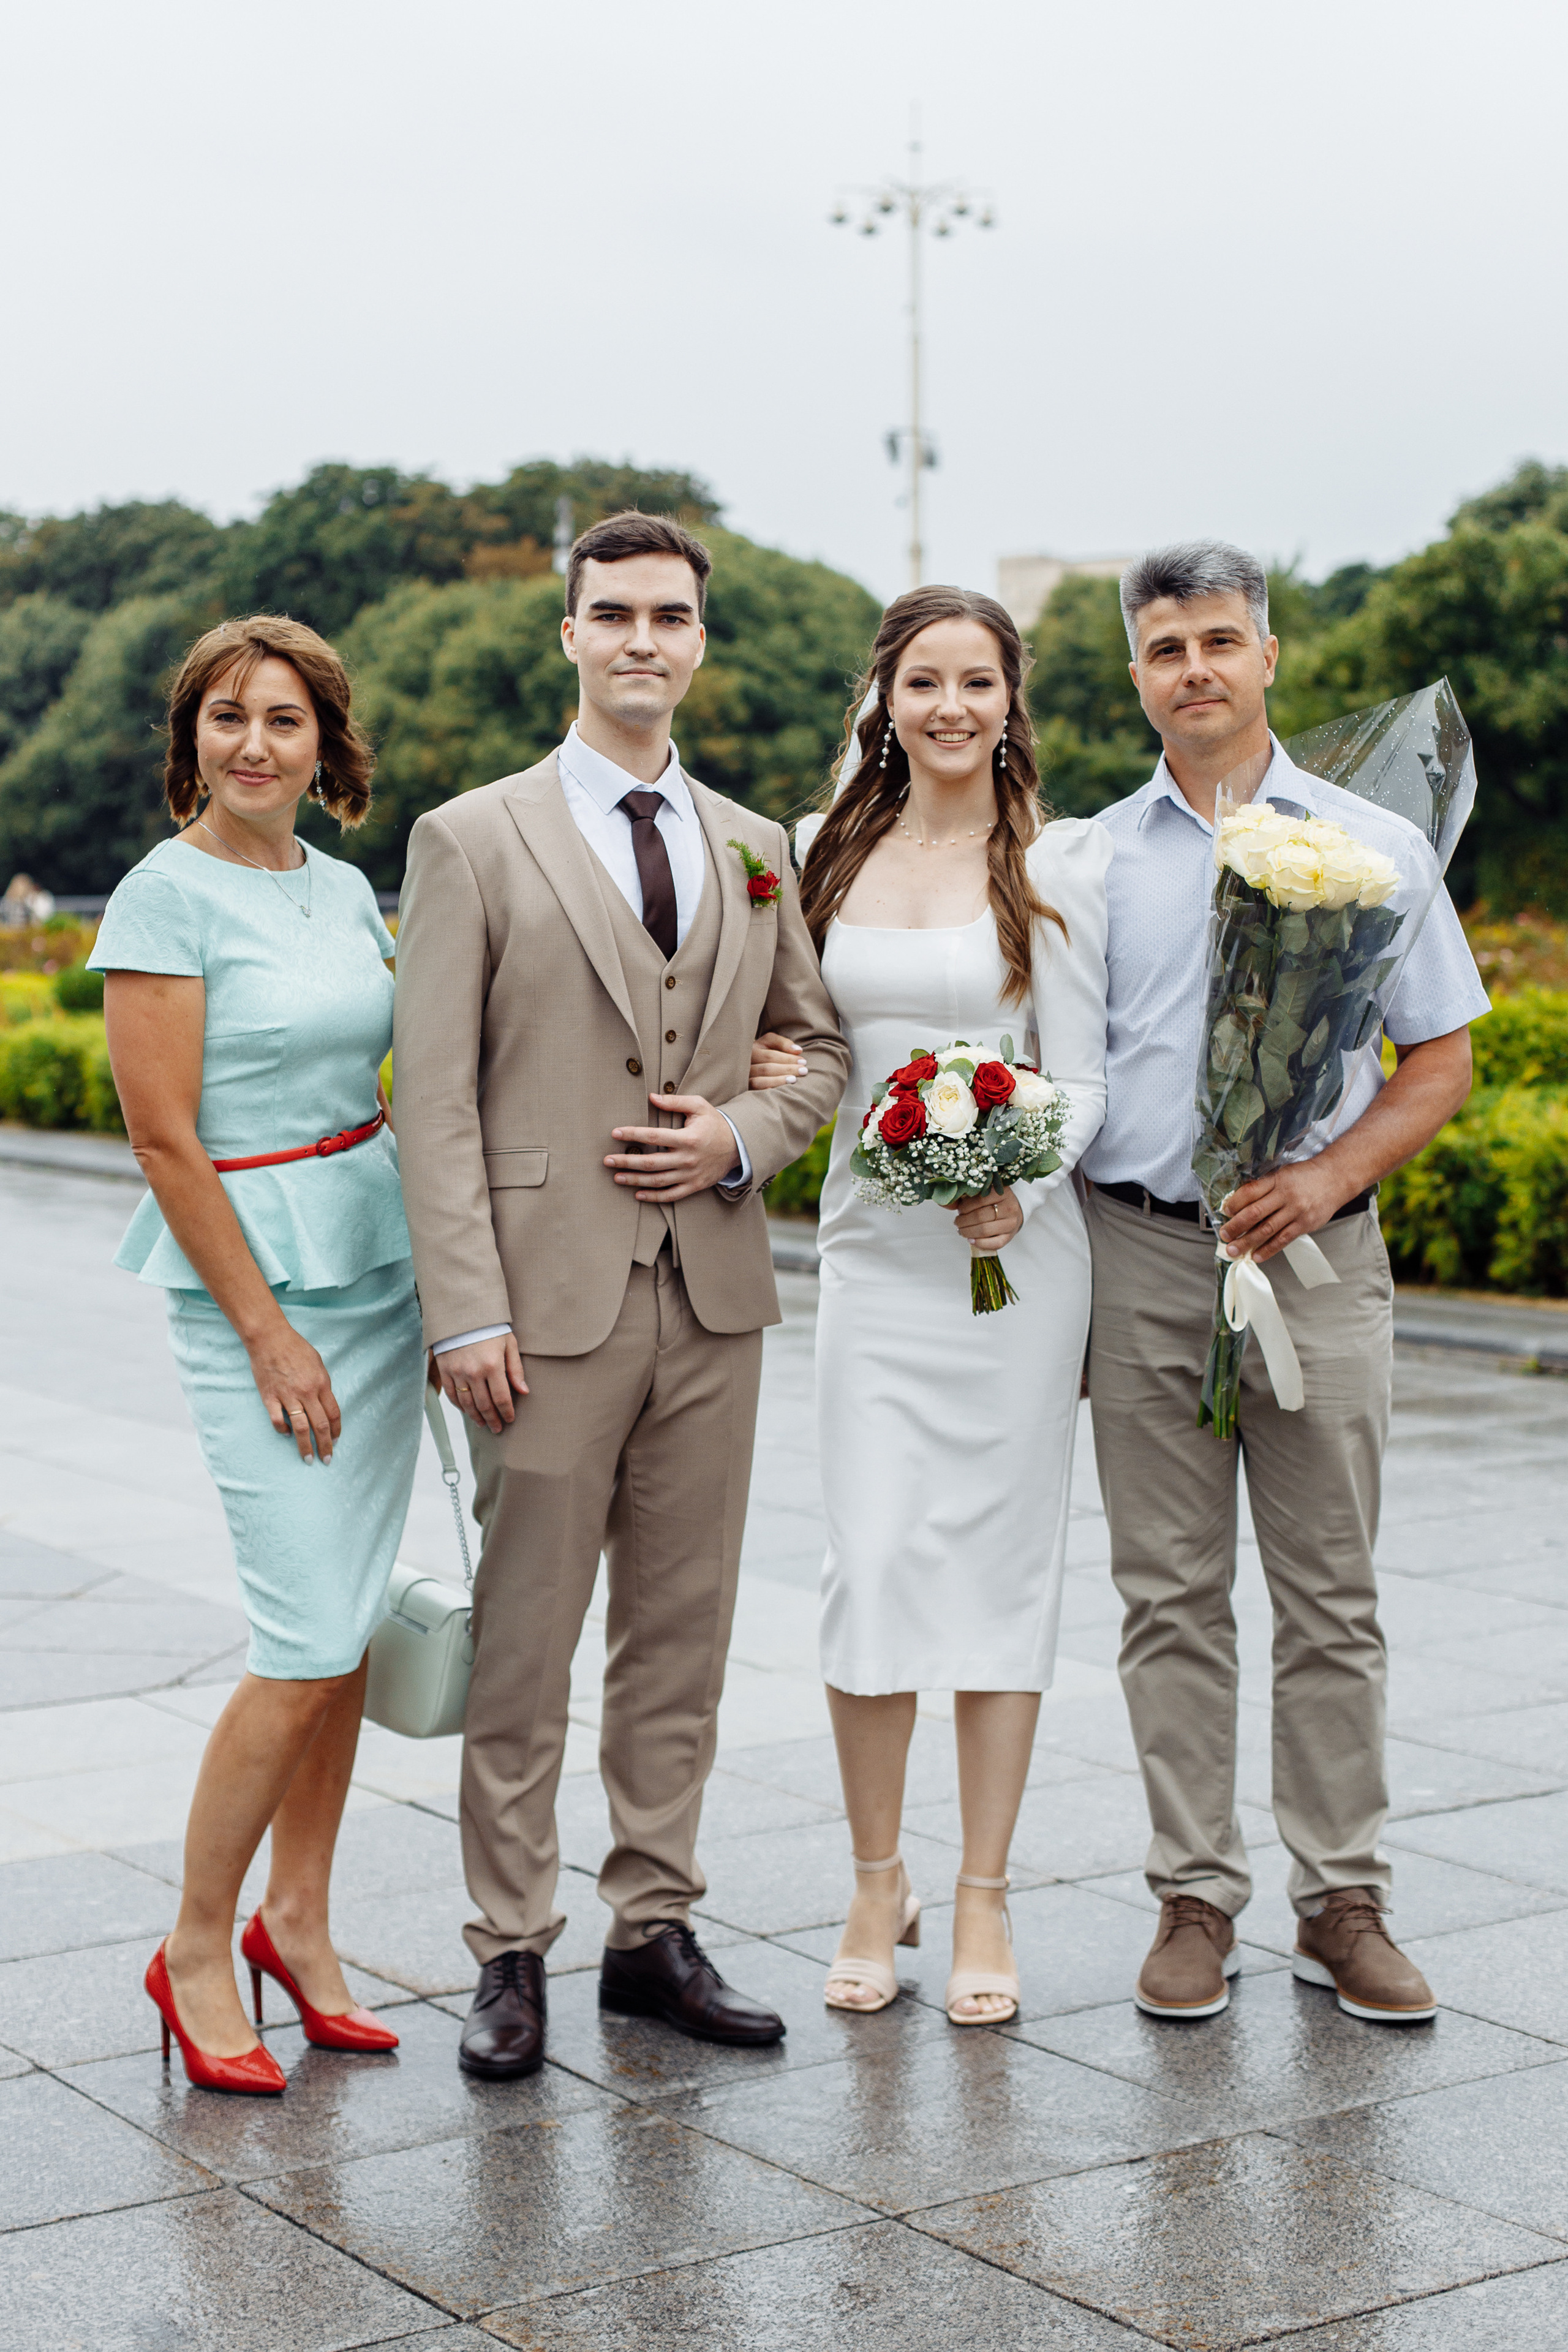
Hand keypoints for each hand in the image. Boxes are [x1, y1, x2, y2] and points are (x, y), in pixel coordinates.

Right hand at [246, 1317, 342, 1462]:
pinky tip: (286, 1434)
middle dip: (325, 1446)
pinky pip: (278, 1420)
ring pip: (300, 1428)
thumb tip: (326, 1403)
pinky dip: (282, 1430)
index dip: (336, 1431)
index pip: (333, 1414)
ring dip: (305, 1447)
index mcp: (321, 1384)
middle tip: (327, 1460)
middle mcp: (307, 1393)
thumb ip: (323, 1385)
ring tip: (308, 1459)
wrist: (270, 1338)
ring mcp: (288, 1396)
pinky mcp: (270, 1397)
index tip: (335, 1441)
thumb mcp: (318, 1363)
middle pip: (320, 1426)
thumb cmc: (295, 1348)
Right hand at [435, 1336, 528, 1431]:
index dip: (506, 1412)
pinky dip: (459, 1406)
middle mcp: (474, 1372)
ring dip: (476, 1417)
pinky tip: (467, 1411)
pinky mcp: (444, 1370)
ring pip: (467, 1403)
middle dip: (492, 1419)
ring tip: (483, 1424)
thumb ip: (515, 1369)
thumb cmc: (490, 1327)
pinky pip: (451, 1394)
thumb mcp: (509, 1343)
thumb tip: (523, 1391)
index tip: (510, 1419)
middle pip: (484, 1405)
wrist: (461, 1312)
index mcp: (493, 1365)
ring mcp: (457, 1372)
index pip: (501, 1398)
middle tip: (497, 1429)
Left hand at [605, 1094, 741, 1201]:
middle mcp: (687, 1159)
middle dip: (627, 1162)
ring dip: (635, 1181)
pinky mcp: (694, 1186)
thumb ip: (675, 1102)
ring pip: (658, 1181)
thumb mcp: (699, 1106)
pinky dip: (654, 1197)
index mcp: (687, 1138)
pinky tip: (637, 1195)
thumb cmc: (714, 1123)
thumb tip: (651, 1097)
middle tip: (607, 1161)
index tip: (615, 1133)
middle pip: (651, 1163)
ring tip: (617, 1178)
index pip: (654, 1136)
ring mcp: (690, 1175)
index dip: (632, 1134)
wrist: (738, 1146)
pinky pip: (671, 1196)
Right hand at [749, 1031, 806, 1091]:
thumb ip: (782, 1043)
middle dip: (787, 1069)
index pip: (770, 1056)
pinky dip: (768, 1091)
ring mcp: (743, 1079)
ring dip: (778, 1081)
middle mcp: (744, 1065)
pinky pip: (755, 1092)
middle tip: (804, 1071)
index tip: (803, 1061)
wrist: (746, 1064)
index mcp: (750, 1050)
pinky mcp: (745, 1089)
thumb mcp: (769, 1042)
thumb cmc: (762, 1051)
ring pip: (759, 1082)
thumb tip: (798, 1051)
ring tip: (794, 1080)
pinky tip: (780, 1093)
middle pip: (766, 1069)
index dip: (788, 1059)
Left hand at [953, 1187, 1022, 1254]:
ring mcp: (1011, 1223)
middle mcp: (1009, 1207)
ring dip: (968, 1232)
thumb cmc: (993, 1201)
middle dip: (963, 1221)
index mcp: (1002, 1192)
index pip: (979, 1200)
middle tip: (957, 1222)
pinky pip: (994, 1243)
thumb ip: (966, 1195)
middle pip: (980, 1216)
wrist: (1012, 1211)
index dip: (965, 1207)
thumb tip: (947, 1203)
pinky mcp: (1010, 1236)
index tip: (959, 1210)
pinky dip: (979, 1243)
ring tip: (961, 1230)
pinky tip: (971, 1240)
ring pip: (984, 1230)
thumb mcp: (983, 1192)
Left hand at [1220, 1160, 1346, 1264]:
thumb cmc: (1306, 1176)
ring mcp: (1295, 1211)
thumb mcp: (1283, 1173)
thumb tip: (1240, 1203)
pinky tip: (1256, 1256)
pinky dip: (1268, 1250)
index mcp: (1276, 1180)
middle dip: (1236, 1226)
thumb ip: (1264, 1186)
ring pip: (1266, 1229)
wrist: (1335, 1178)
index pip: (1250, 1192)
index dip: (1234, 1203)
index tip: (1225, 1212)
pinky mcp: (1304, 1224)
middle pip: (1255, 1213)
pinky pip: (1283, 1240)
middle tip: (1224, 1235)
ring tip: (1234, 1250)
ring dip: (1247, 1242)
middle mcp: (1285, 1195)